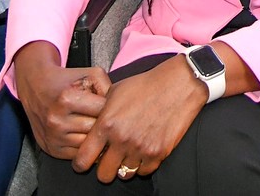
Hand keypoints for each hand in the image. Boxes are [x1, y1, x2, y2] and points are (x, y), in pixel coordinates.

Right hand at [12, 41, 111, 160]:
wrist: (36, 87)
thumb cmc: (68, 80)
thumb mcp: (90, 75)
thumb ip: (109, 89)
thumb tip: (120, 112)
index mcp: (67, 99)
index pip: (103, 112)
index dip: (112, 108)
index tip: (113, 106)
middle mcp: (57, 120)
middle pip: (96, 131)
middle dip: (104, 125)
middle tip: (107, 118)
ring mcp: (53, 137)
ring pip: (88, 146)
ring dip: (95, 139)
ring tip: (96, 126)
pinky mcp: (51, 149)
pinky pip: (78, 155)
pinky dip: (84, 147)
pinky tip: (85, 134)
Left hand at [73, 54, 204, 181]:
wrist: (178, 85)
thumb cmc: (145, 85)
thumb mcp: (115, 92)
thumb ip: (100, 112)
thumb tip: (90, 126)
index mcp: (106, 124)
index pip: (83, 159)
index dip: (81, 163)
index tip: (85, 162)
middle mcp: (121, 139)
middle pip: (103, 175)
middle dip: (104, 169)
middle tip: (109, 160)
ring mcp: (140, 148)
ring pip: (124, 175)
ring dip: (124, 166)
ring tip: (129, 153)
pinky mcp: (158, 153)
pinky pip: (144, 172)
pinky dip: (142, 165)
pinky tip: (143, 151)